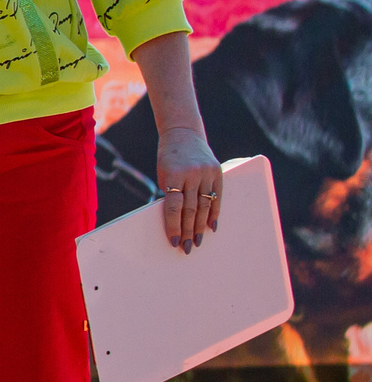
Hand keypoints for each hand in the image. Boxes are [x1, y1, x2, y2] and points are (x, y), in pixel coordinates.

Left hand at [154, 126, 222, 253]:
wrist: (183, 134)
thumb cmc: (168, 158)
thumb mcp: (163, 174)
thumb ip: (170, 194)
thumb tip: (175, 221)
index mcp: (174, 174)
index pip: (174, 206)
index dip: (174, 225)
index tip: (173, 241)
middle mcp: (192, 174)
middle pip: (191, 209)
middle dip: (188, 231)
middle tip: (186, 248)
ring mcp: (207, 173)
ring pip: (205, 205)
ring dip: (201, 226)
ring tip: (197, 241)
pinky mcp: (218, 172)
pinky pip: (217, 196)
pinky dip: (214, 213)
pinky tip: (211, 226)